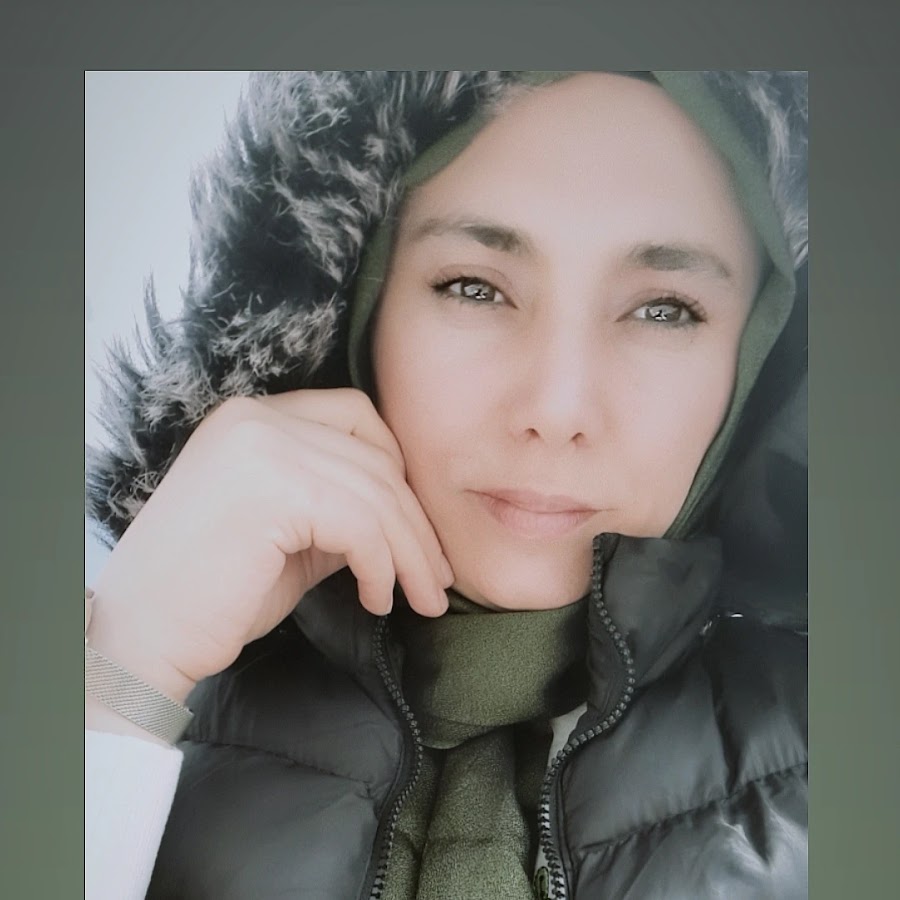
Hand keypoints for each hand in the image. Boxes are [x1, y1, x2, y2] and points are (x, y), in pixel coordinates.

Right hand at [88, 389, 452, 705]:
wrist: (144, 639)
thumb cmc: (214, 594)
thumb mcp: (290, 535)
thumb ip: (340, 508)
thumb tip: (404, 517)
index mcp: (253, 418)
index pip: (355, 416)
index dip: (396, 467)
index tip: (413, 526)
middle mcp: (256, 418)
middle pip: (375, 458)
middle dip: (417, 524)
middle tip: (437, 577)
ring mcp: (262, 447)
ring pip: (377, 494)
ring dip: (410, 555)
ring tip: (421, 599)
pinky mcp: (274, 489)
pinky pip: (361, 526)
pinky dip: (382, 567)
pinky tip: (376, 599)